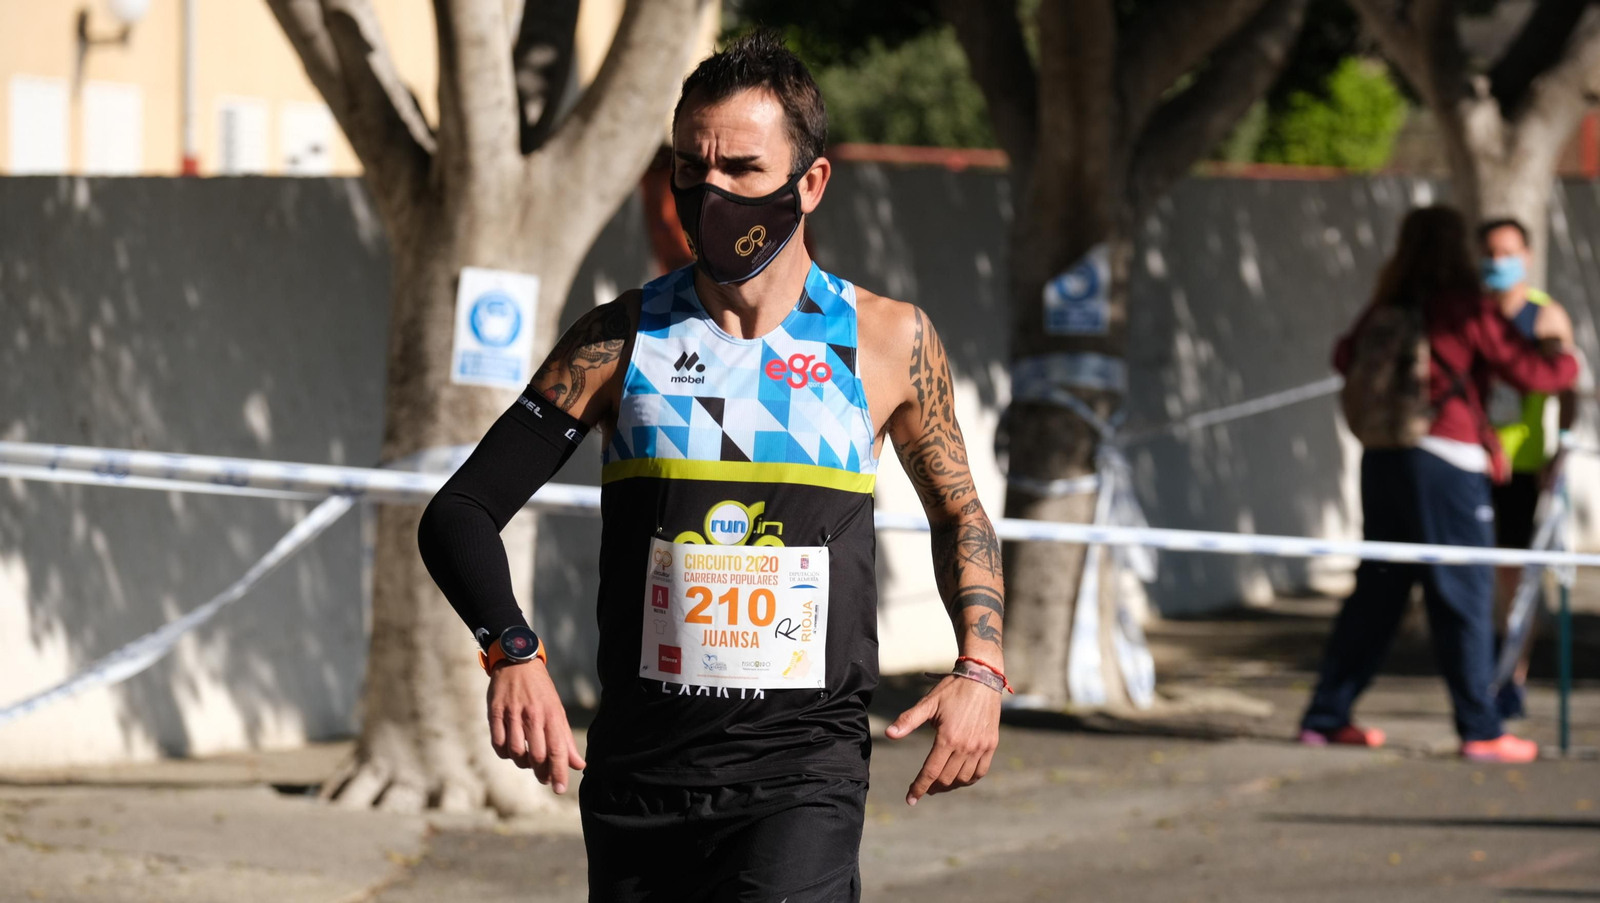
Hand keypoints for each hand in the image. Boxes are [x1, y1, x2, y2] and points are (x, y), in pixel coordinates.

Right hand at [486, 659, 585, 793]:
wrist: (518, 662)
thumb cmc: (541, 691)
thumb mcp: (558, 711)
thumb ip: (566, 740)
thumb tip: (579, 765)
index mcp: (552, 715)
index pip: (557, 750)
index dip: (559, 772)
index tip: (559, 789)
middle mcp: (533, 715)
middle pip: (537, 755)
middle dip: (541, 772)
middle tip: (543, 777)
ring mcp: (512, 714)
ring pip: (516, 752)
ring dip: (522, 763)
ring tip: (527, 761)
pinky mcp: (495, 713)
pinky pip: (498, 744)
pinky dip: (505, 753)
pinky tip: (510, 750)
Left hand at [885, 674, 1000, 805]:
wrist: (982, 678)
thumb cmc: (952, 689)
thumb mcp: (928, 703)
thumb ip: (908, 720)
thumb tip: (889, 734)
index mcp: (948, 738)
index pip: (931, 772)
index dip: (919, 787)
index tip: (910, 799)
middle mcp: (966, 747)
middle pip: (946, 779)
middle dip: (932, 787)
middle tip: (923, 788)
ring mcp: (981, 747)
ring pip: (963, 779)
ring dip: (949, 786)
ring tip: (939, 784)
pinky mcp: (991, 745)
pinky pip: (980, 772)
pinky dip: (968, 779)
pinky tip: (960, 778)